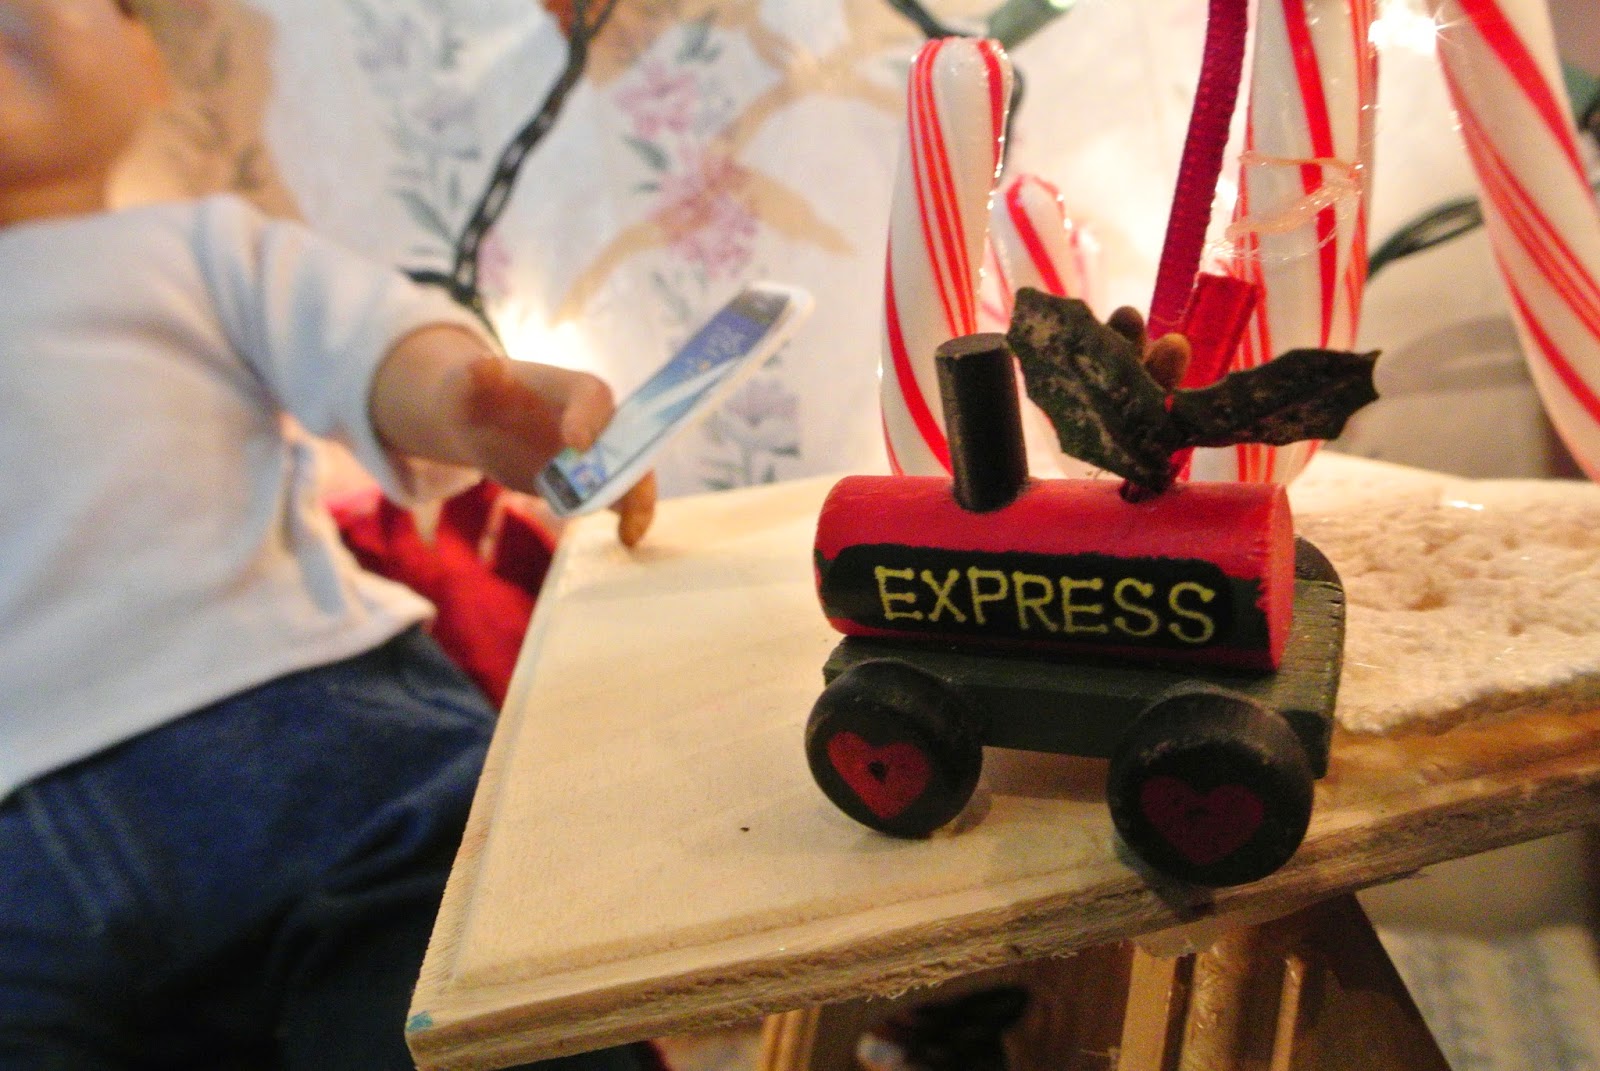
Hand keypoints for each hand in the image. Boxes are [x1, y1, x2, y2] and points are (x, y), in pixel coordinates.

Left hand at [459, 356, 656, 546]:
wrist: (481, 423)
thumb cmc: (477, 395)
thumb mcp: (469, 384)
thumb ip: (477, 377)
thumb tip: (483, 366)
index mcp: (572, 388)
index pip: (593, 396)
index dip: (589, 418)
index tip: (575, 444)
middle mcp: (596, 418)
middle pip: (627, 437)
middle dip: (630, 463)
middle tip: (620, 492)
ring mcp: (599, 452)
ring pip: (631, 471)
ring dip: (636, 499)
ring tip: (630, 532)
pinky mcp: (593, 480)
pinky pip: (620, 496)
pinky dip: (629, 516)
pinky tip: (626, 539)